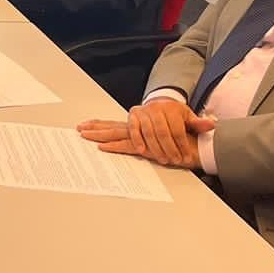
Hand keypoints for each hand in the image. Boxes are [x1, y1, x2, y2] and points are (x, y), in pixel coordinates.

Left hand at [77, 98, 214, 168]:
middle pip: (113, 128)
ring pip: (117, 134)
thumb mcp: (159, 141)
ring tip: (84, 135)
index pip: (117, 124)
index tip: (86, 124)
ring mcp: (143, 138)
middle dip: (95, 128)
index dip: (101, 124)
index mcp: (140, 128)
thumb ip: (148, 140)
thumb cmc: (178, 143)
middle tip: (78, 128)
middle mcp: (139, 131)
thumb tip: (136, 142)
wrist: (195, 144)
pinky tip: (103, 147)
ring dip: (100, 135)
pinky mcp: (148, 148)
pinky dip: (115, 147)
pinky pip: (128, 147)